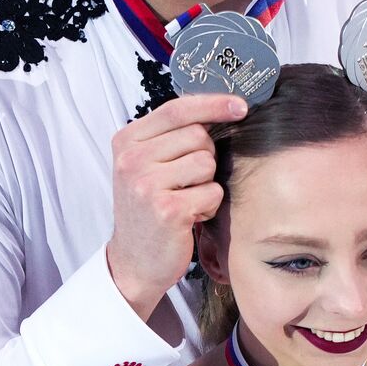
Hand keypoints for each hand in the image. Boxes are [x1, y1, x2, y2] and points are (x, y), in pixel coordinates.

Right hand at [106, 94, 245, 319]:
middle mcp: (132, 159)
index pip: (177, 108)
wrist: (133, 261)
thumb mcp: (147, 165)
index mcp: (126, 141)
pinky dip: (209, 206)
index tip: (240, 105)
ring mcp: (147, 184)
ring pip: (207, 163)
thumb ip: (172, 136)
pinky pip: (212, 192)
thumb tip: (222, 106)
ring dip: (207, 183)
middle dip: (205, 157)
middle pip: (198, 135)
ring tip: (186, 199)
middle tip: (186, 182)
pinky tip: (190, 217)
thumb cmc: (148, 209)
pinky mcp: (168, 210)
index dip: (213, 103)